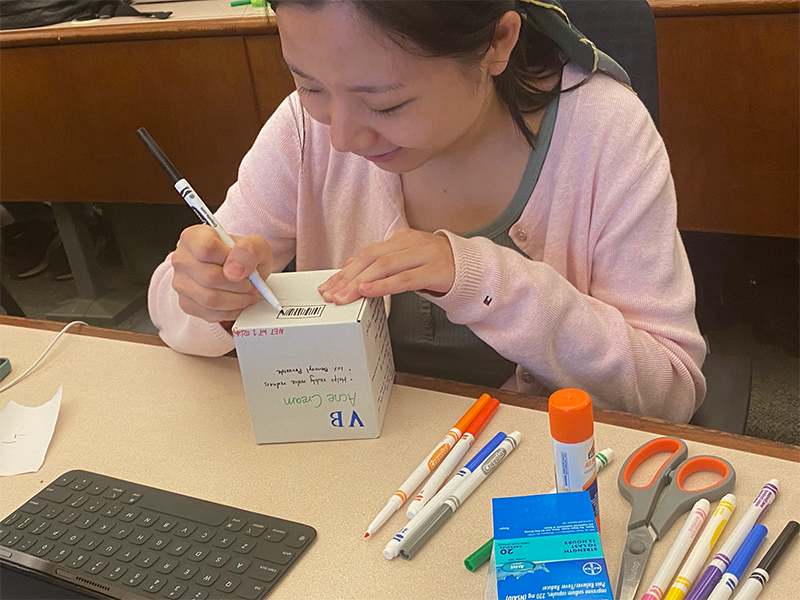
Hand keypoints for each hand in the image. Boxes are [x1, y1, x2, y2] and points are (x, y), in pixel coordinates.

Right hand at [170, 224, 273, 322]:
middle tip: (253, 285)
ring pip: (210, 299)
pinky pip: (210, 313)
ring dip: (237, 300)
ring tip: (249, 294)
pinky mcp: (186, 304)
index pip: (206, 249)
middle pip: (209, 278)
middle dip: (239, 285)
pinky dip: (230, 311)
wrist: (239, 270)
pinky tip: (238, 303)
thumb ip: (249, 250)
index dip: (229, 259)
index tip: (243, 265)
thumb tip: (235, 270)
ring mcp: (181, 283)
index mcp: (193, 237)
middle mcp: (181, 259)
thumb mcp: (256, 245)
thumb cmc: (244, 256)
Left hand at [318, 228, 454, 303]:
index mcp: (402, 238)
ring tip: (346, 296)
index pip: (366, 254)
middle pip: (371, 258)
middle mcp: (411, 242)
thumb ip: (381, 262)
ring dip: (361, 283)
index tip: (328, 286)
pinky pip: (405, 278)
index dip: (345, 271)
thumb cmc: (438, 267)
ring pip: (385, 266)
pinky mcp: (436, 270)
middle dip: (348, 278)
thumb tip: (350, 265)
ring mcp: (425, 255)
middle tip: (332, 295)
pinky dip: (384, 285)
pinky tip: (370, 292)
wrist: (474, 269)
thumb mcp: (407, 261)